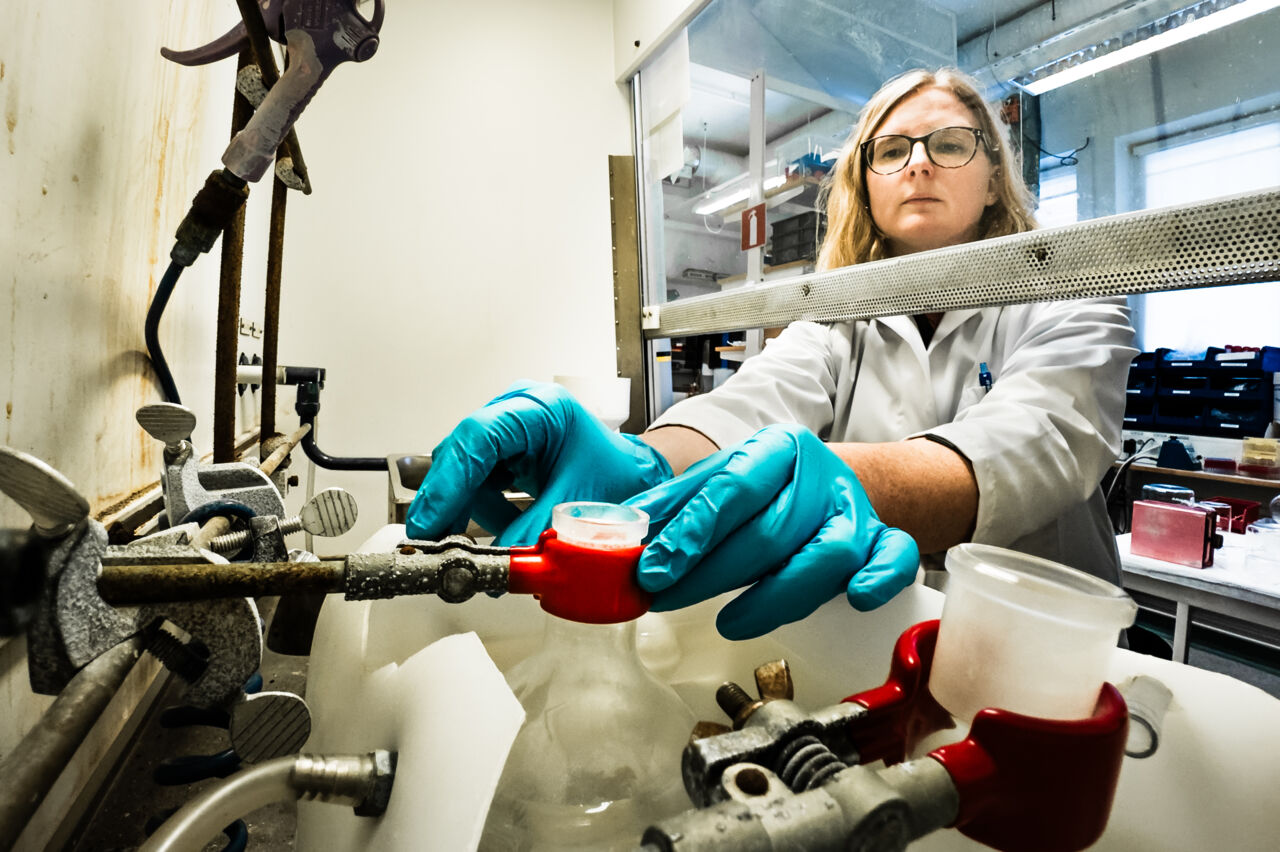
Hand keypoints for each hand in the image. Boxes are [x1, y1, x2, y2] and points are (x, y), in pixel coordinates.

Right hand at [406, 381, 671, 544]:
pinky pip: (477, 481)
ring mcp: (507, 428)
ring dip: (465, 511)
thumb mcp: (579, 505)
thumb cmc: (618, 475)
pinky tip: (499, 531)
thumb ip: (534, 534)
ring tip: (477, 546)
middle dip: (447, 501)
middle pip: (462, 453)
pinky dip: (481, 511)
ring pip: (463, 470)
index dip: (449, 481)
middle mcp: (517, 410)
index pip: (479, 437)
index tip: (430, 519)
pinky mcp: (504, 450)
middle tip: (433, 541)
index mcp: (541, 409)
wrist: (634, 474)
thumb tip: (497, 564)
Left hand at [624, 424, 918, 639]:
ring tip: (727, 621)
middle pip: (770, 530)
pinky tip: (856, 599)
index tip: (653, 569)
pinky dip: (878, 579)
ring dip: (775, 596)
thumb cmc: (765, 486)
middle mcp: (819, 475)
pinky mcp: (882, 541)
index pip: (732, 487)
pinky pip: (895, 559)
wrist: (829, 481)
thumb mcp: (717, 480)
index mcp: (776, 447)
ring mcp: (854, 510)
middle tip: (667, 600)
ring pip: (827, 554)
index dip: (691, 532)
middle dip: (712, 573)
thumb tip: (619, 529)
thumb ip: (673, 505)